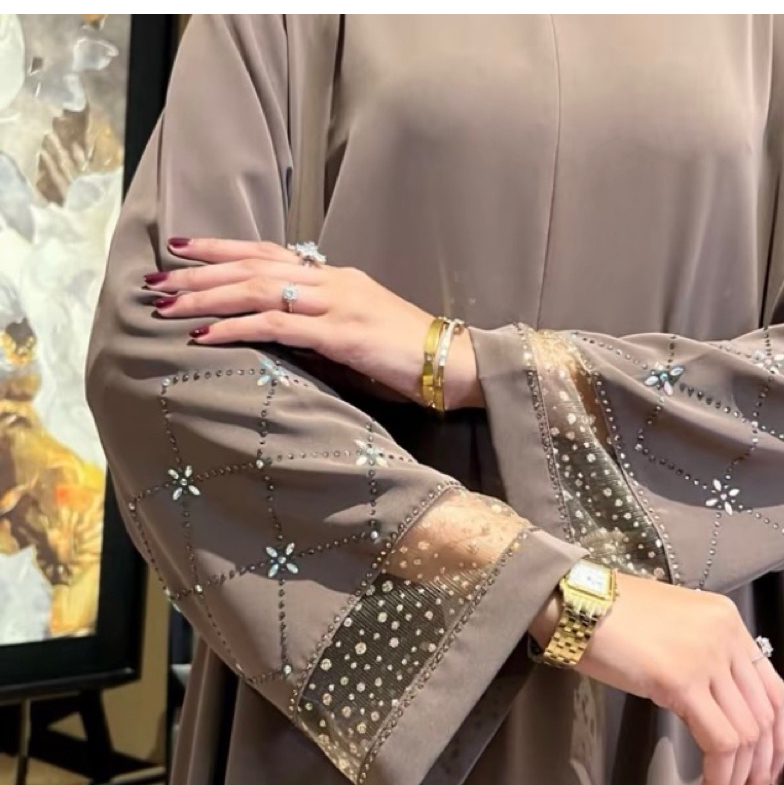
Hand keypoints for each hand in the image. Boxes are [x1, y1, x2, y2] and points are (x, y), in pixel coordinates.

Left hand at [144, 237, 482, 409]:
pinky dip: (236, 327)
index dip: (223, 250)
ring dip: (206, 297)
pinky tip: (206, 335)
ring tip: (167, 307)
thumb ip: (322, 322)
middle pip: (252, 266)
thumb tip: (284, 331)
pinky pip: (277, 324)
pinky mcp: (340, 333)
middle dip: (199, 273)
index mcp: (335, 277)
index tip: (183, 249)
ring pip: (256, 289)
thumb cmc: (409, 353)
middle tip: (156, 280)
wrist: (454, 362)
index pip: (268, 254)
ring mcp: (336, 303)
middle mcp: (331, 280)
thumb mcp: (360, 328)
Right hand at [532, 573, 783, 784]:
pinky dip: (719, 777)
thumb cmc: (606, 615)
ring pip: (746, 736)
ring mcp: (707, 657)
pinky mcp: (682, 680)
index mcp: (726, 621)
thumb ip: (698, 659)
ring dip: (738, 782)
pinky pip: (719, 742)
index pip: (772, 689)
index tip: (767, 770)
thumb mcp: (669, 630)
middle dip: (759, 771)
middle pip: (764, 717)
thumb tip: (708, 708)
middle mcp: (726, 636)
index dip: (775, 739)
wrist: (574, 601)